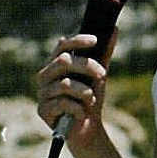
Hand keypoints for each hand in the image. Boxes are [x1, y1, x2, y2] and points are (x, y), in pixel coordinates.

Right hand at [35, 33, 110, 150]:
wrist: (87, 128)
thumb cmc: (90, 99)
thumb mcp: (98, 75)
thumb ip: (104, 53)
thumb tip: (113, 29)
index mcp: (56, 64)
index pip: (62, 46)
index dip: (77, 41)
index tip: (95, 40)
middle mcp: (45, 76)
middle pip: (63, 62)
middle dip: (87, 67)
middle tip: (103, 74)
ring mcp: (42, 93)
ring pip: (64, 84)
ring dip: (85, 92)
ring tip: (91, 99)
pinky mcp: (43, 110)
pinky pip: (63, 103)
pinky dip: (78, 109)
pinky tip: (81, 113)